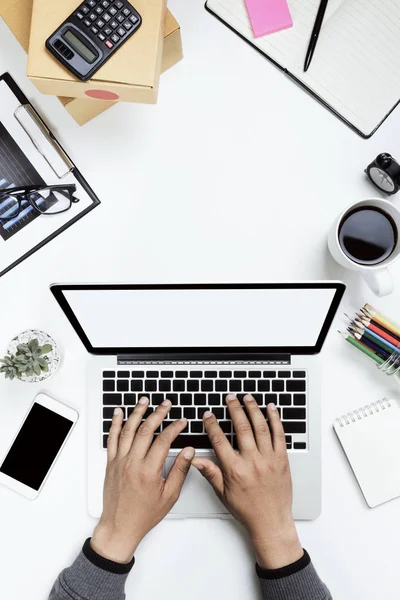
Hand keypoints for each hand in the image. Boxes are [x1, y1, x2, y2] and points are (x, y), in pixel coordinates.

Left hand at [91, 398, 194, 562]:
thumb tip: (189, 452)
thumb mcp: (169, 496)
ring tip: (144, 401)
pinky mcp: (110, 463)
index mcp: (149, 471)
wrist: (120, 527)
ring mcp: (119, 462)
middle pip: (146, 430)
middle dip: (158, 414)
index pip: (164, 440)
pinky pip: (112, 439)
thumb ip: (180, 470)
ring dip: (137, 413)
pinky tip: (119, 413)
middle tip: (166, 405)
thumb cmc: (144, 515)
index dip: (175, 427)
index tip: (182, 422)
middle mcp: (132, 463)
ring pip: (128, 430)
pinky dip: (115, 424)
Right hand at [192, 394, 302, 568]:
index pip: (220, 440)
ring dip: (253, 409)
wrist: (271, 522)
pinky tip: (270, 409)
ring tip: (247, 398)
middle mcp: (253, 462)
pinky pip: (280, 435)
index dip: (212, 425)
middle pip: (242, 428)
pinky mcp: (282, 459)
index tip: (209, 415)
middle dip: (234, 409)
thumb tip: (196, 459)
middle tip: (230, 398)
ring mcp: (269, 459)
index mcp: (235, 470)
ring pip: (261, 427)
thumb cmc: (248, 509)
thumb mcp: (223, 493)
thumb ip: (210, 472)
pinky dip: (275, 419)